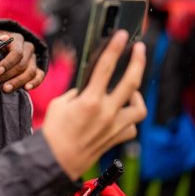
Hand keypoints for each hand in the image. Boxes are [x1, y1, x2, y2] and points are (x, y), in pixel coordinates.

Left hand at [0, 30, 45, 92]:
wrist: (0, 47)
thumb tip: (4, 38)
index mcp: (17, 39)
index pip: (16, 52)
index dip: (7, 63)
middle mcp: (27, 47)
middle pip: (22, 64)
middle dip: (6, 75)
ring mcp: (33, 58)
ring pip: (30, 72)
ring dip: (17, 82)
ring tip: (5, 89)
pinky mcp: (37, 68)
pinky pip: (40, 76)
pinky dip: (35, 83)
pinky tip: (26, 88)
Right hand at [40, 30, 146, 179]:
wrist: (56, 160)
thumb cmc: (54, 132)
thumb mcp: (60, 103)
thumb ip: (78, 92)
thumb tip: (89, 86)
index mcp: (90, 101)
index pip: (106, 67)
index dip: (115, 48)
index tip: (122, 35)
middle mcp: (106, 112)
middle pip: (132, 82)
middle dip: (138, 61)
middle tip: (140, 49)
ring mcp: (115, 127)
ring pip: (139, 107)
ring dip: (137, 95)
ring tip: (130, 90)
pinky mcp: (116, 139)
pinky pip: (132, 126)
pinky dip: (129, 118)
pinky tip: (120, 114)